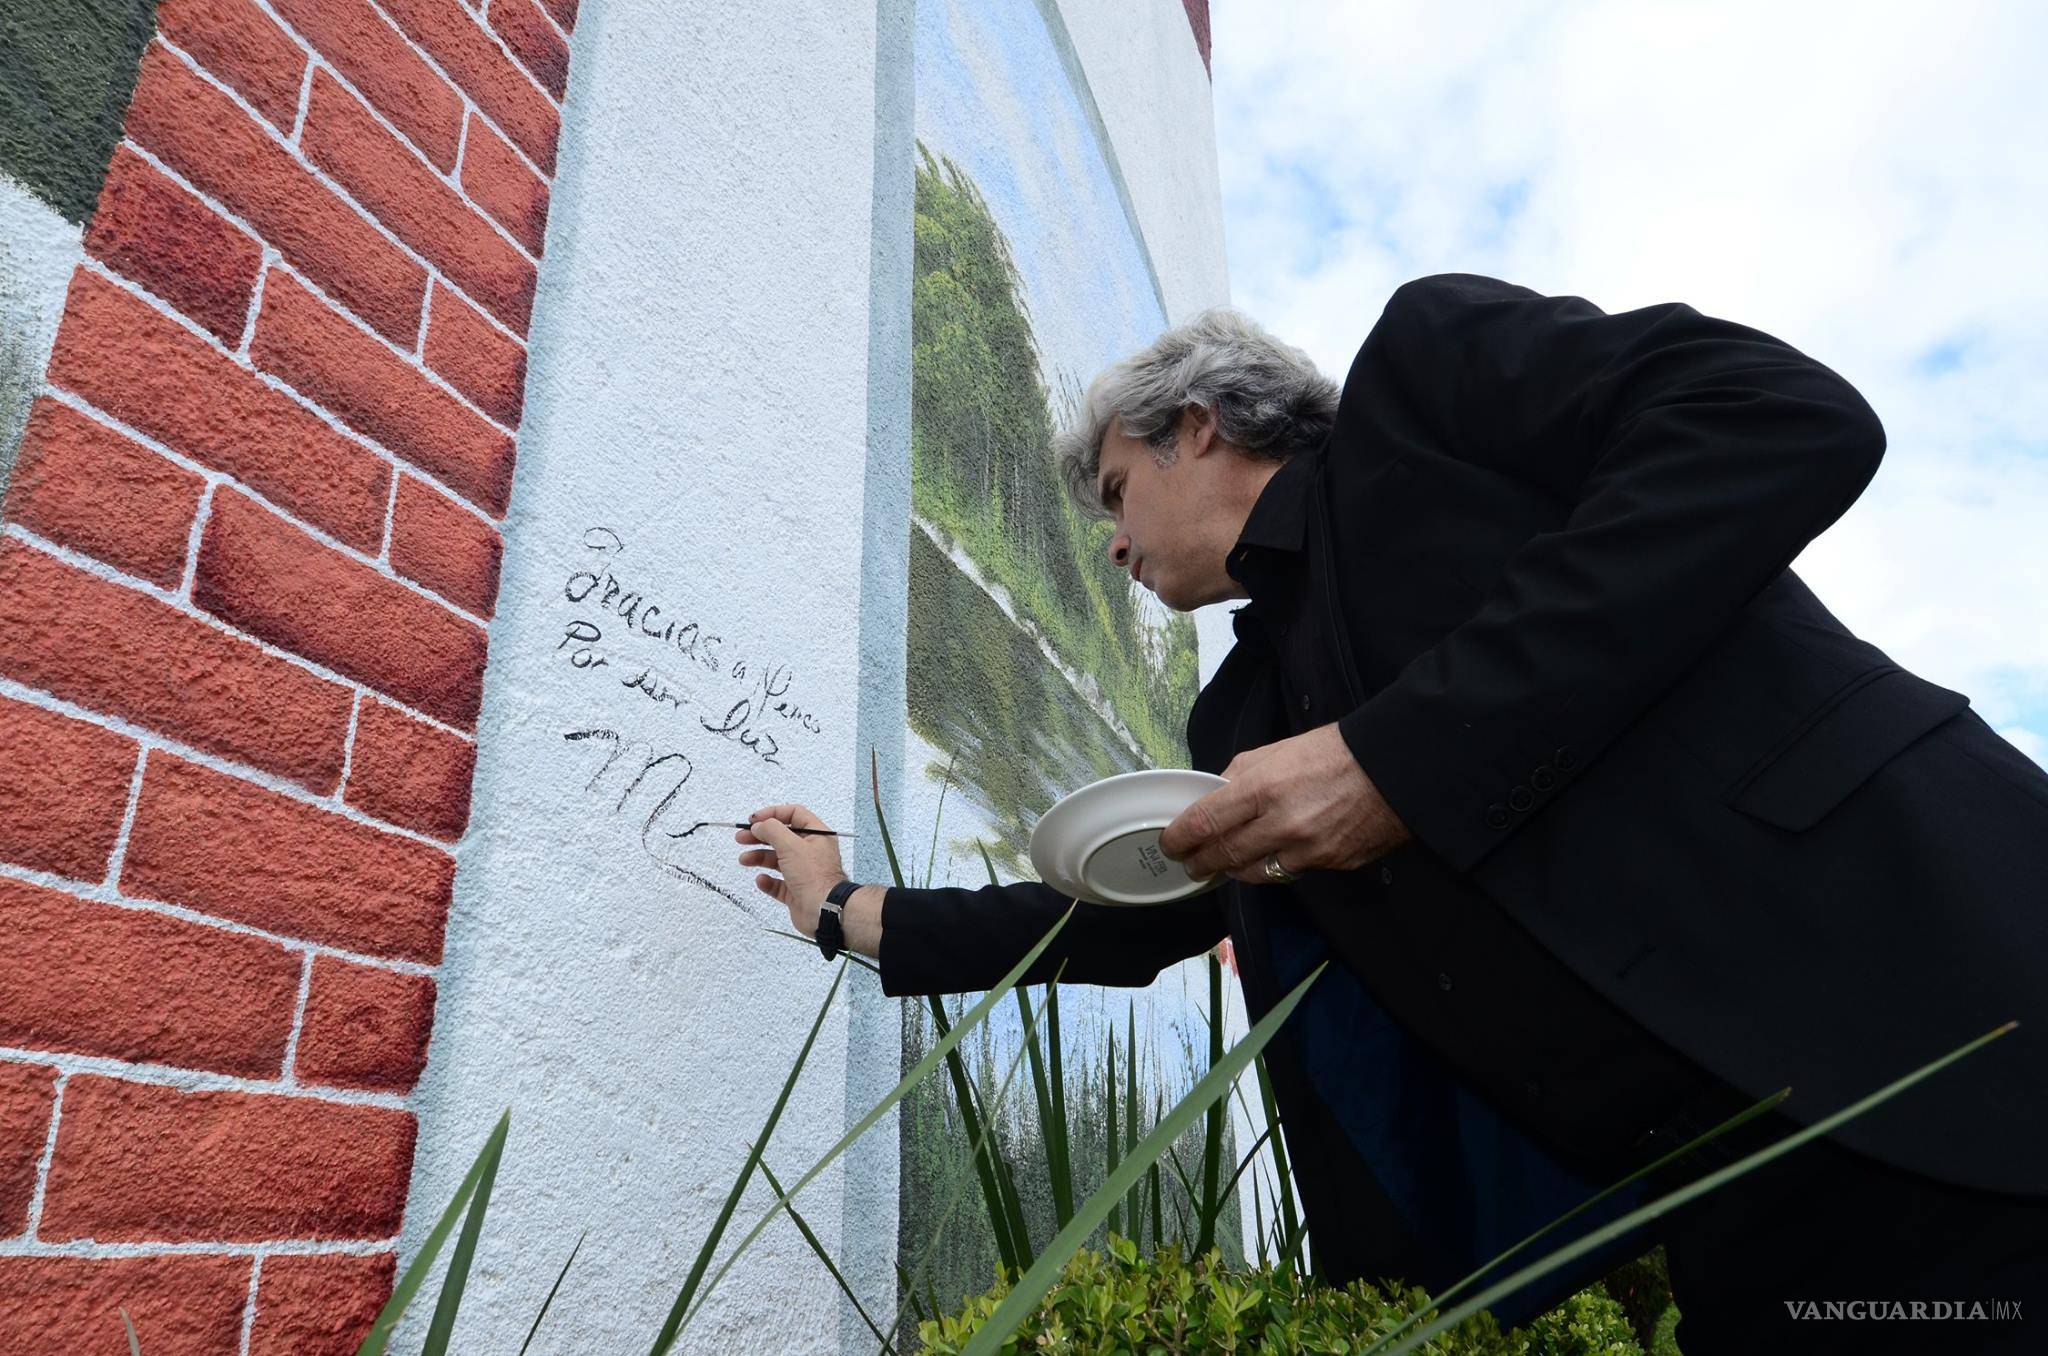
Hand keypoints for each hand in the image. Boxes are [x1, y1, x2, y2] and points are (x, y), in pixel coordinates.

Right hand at [737, 803, 846, 935]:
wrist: (824, 911)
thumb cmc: (815, 877)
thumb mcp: (791, 845)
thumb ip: (772, 830)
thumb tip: (759, 825)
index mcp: (818, 835)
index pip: (794, 815)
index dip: (773, 814)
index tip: (754, 820)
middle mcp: (811, 852)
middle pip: (782, 837)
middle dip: (760, 836)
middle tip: (741, 837)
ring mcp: (804, 873)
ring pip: (777, 860)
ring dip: (759, 858)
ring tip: (744, 860)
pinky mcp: (796, 892)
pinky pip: (778, 884)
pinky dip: (768, 881)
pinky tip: (762, 880)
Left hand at [1158, 723, 1412, 883]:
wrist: (1395, 769)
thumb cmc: (1336, 752)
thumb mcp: (1278, 749)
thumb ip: (1241, 774)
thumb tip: (1215, 795)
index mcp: (1264, 787)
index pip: (1206, 822)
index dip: (1181, 838)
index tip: (1170, 843)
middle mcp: (1282, 823)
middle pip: (1224, 855)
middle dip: (1200, 862)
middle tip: (1190, 864)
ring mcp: (1307, 850)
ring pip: (1254, 873)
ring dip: (1232, 871)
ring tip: (1222, 866)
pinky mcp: (1330, 865)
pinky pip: (1289, 873)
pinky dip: (1272, 867)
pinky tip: (1266, 859)